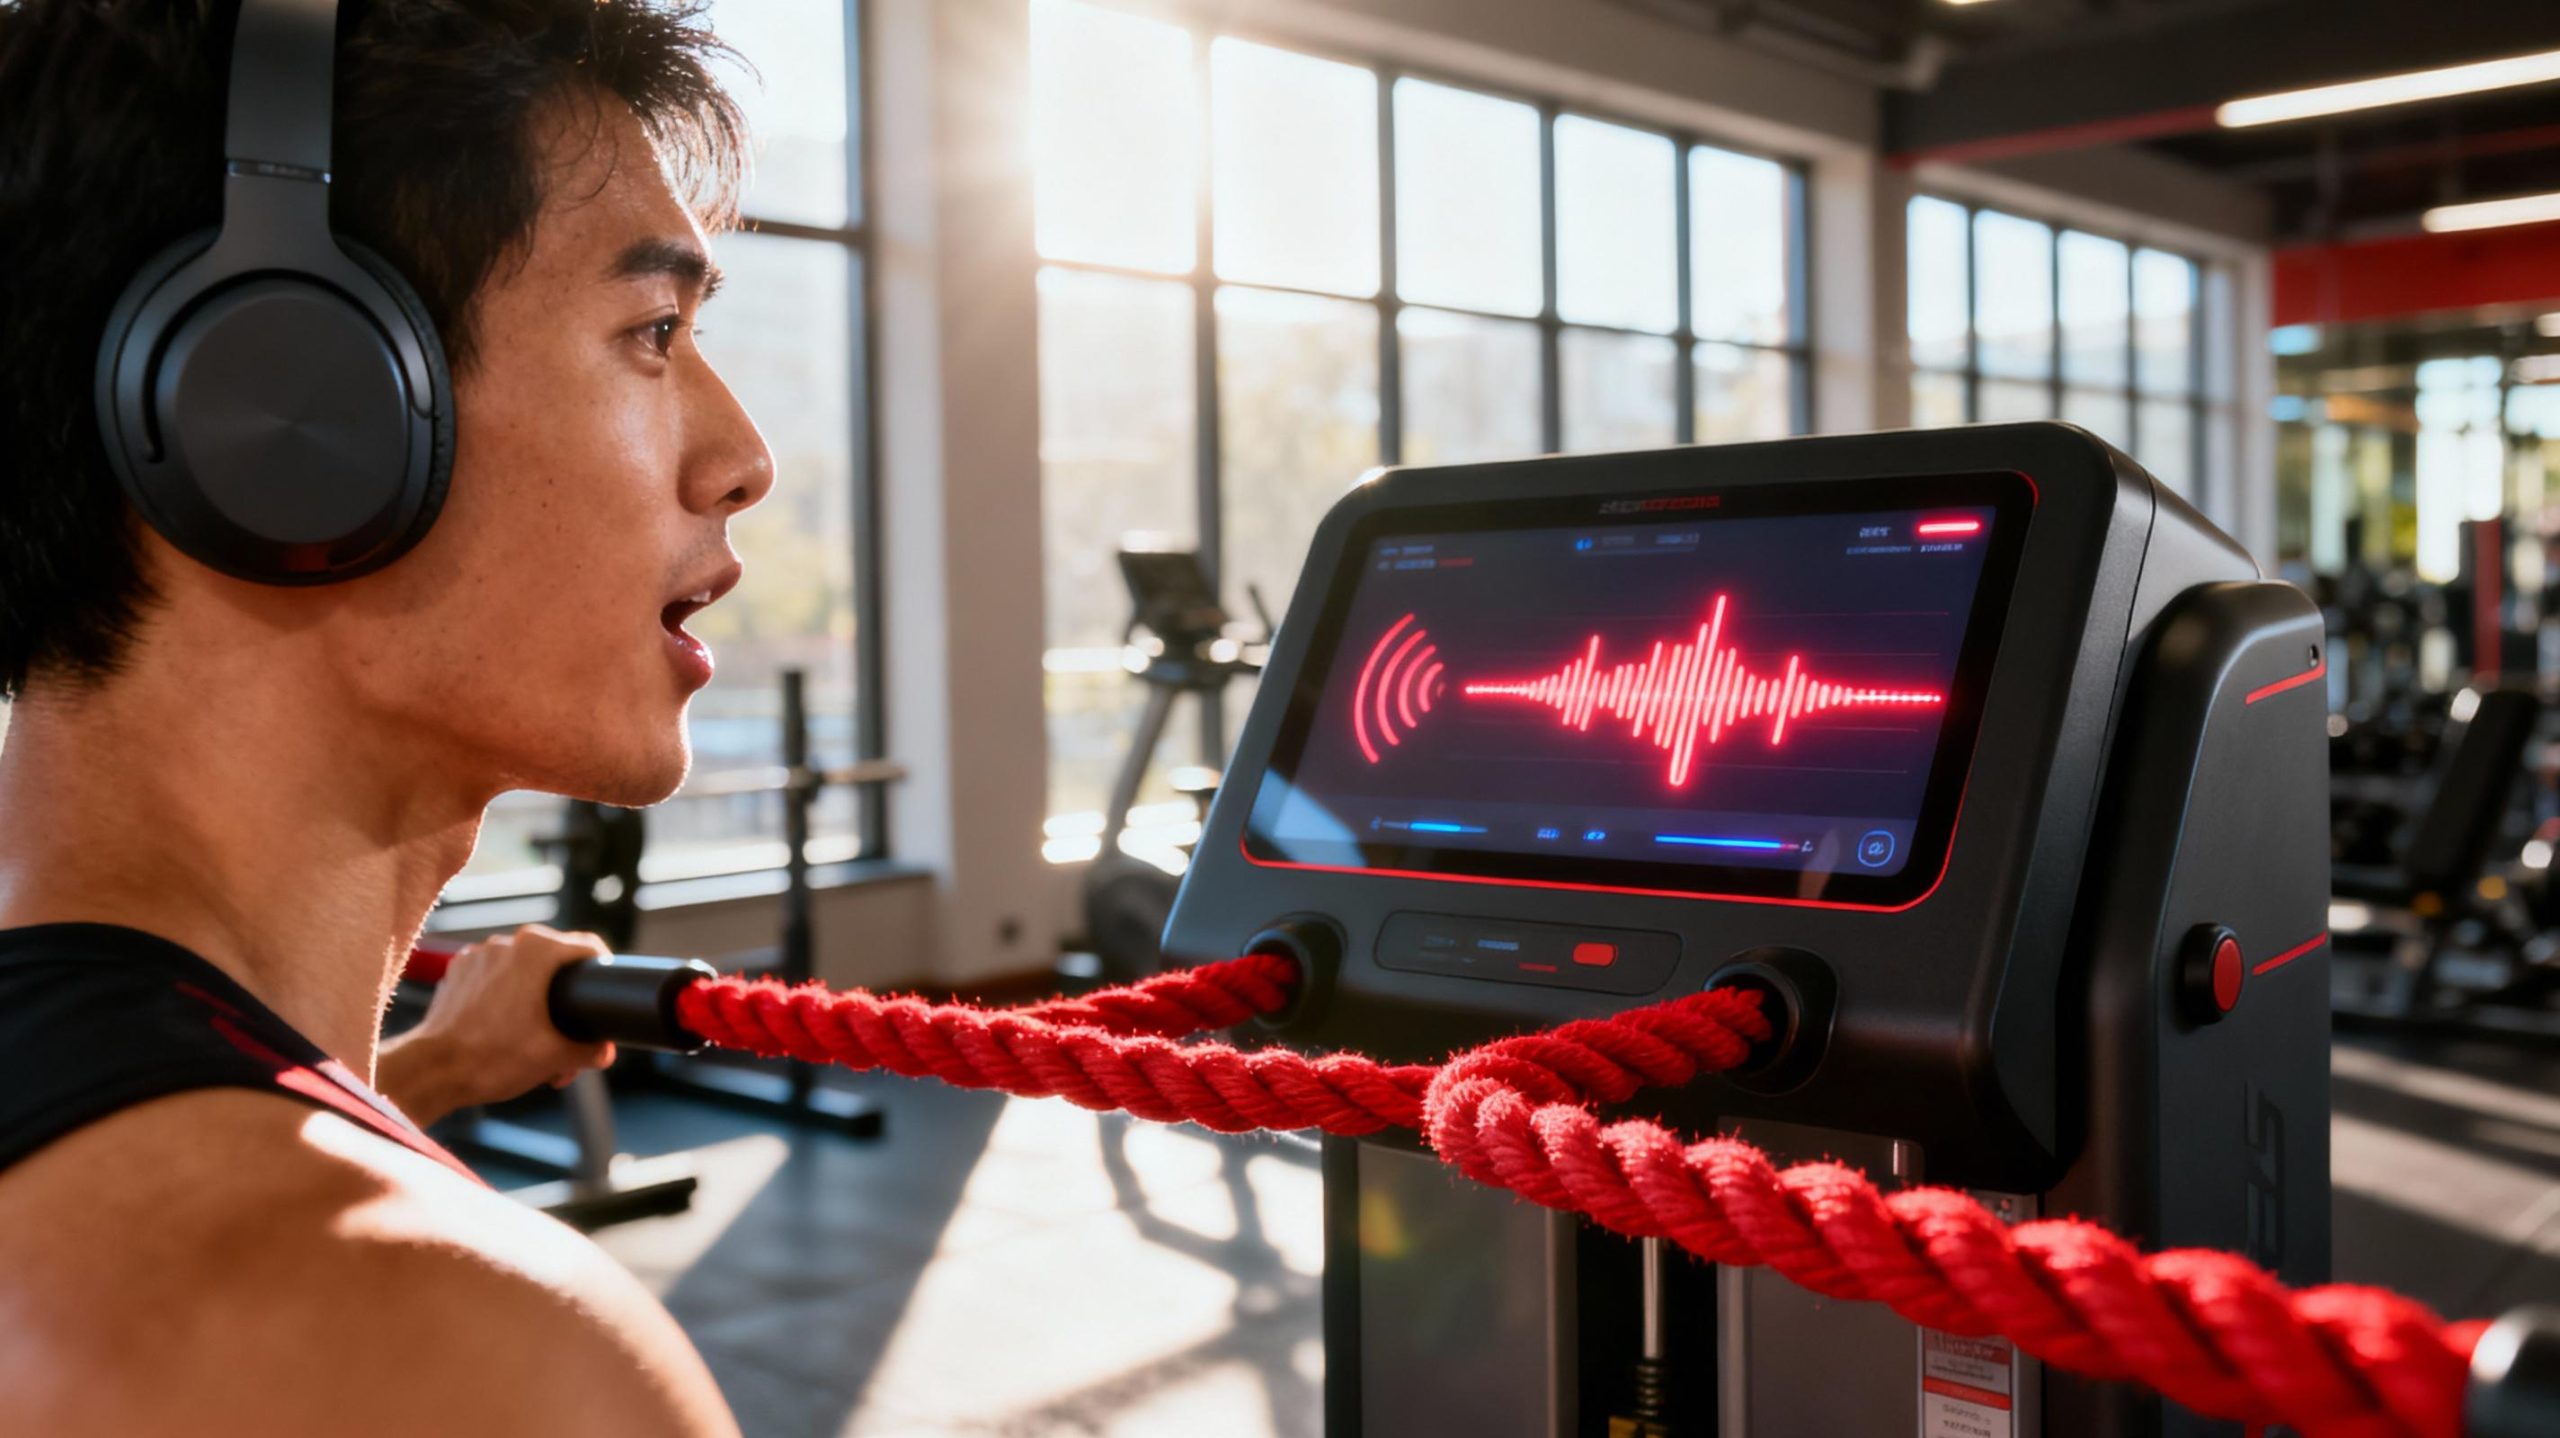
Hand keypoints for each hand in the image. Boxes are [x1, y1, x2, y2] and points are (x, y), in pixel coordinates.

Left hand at [377, 924, 619, 1126]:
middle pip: (554, 964)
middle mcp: (507, 943)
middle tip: (567, 1039)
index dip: (605, 971)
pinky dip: (506, 999)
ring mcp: (478, 955)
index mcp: (537, 950)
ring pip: (523, 972)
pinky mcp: (458, 971)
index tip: (607, 995)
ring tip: (534, 1043)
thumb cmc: (493, 1059)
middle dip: (566, 1001)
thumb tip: (604, 1050)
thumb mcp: (556, 1057)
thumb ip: (590, 1050)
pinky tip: (505, 1032)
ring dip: (536, 1002)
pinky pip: (495, 978)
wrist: (432, 1070)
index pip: (589, 947)